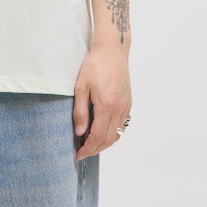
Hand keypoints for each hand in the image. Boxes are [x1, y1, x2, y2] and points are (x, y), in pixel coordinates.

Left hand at [73, 44, 131, 159]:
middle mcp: (119, 109)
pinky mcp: (128, 103)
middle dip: (95, 149)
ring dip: (104, 143)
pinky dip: (112, 133)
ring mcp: (125, 106)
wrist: (112, 51)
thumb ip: (80, 111)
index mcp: (106, 105)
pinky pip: (121, 125)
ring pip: (116, 134)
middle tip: (82, 153)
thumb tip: (79, 132)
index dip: (88, 149)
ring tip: (91, 145)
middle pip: (108, 139)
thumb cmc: (95, 65)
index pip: (98, 136)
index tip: (78, 154)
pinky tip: (102, 132)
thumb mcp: (81, 86)